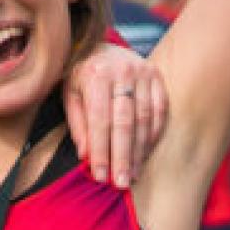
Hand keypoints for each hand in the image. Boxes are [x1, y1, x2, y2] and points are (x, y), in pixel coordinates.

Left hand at [64, 45, 167, 186]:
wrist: (99, 46)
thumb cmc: (80, 76)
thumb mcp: (70, 95)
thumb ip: (78, 124)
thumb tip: (86, 157)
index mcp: (95, 75)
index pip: (99, 120)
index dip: (101, 150)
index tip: (100, 175)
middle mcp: (121, 72)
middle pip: (125, 122)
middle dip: (123, 156)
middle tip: (121, 183)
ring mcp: (143, 72)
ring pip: (145, 119)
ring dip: (139, 150)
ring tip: (132, 174)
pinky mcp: (157, 76)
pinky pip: (160, 110)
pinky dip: (153, 135)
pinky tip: (145, 154)